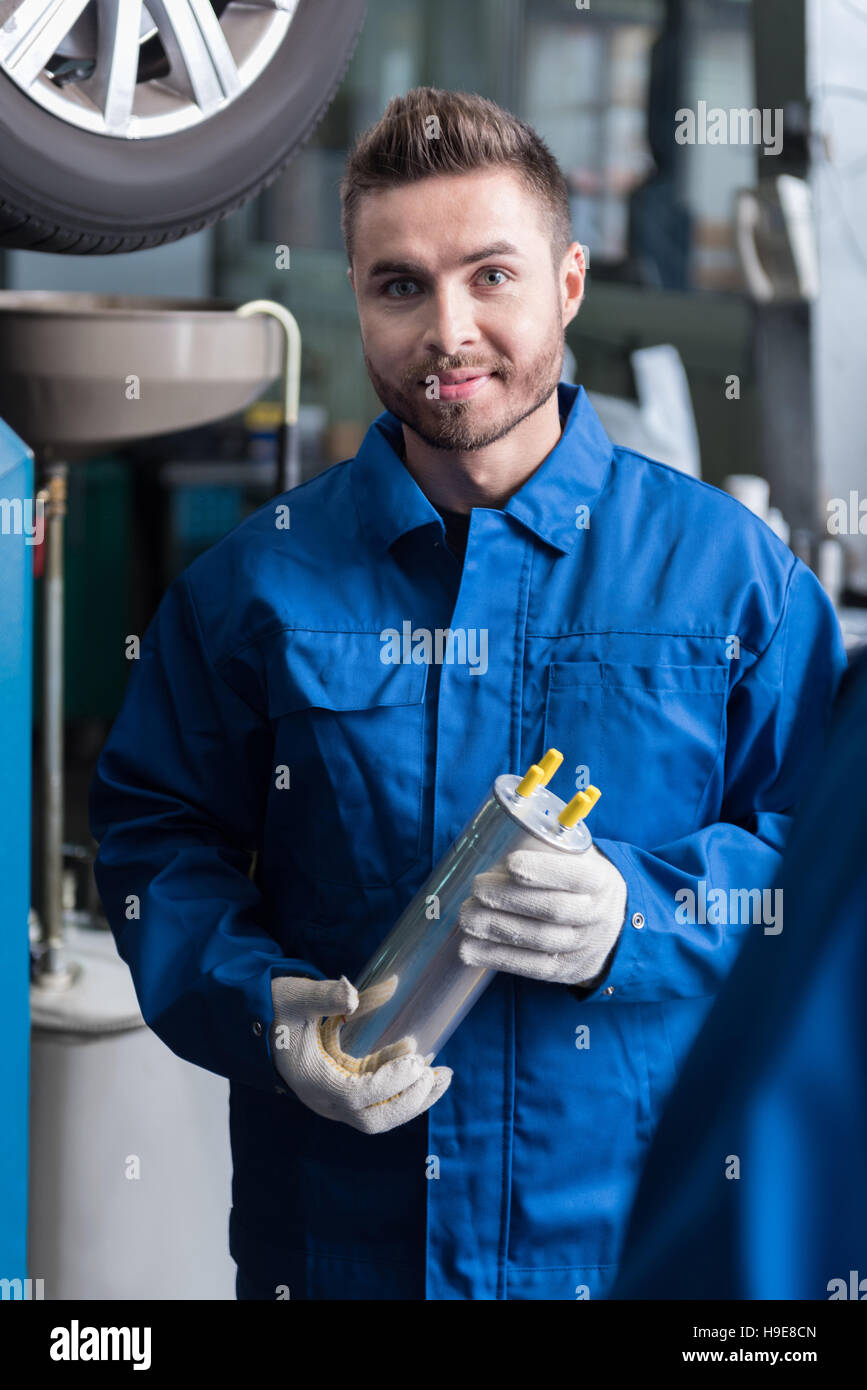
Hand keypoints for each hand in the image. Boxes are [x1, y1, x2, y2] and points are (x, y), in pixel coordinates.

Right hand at [270, 974, 451, 1133]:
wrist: (257, 1023)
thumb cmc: (277, 1008)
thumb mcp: (295, 996)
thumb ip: (323, 995)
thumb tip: (352, 993)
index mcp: (313, 1082)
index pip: (357, 1097)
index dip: (389, 1084)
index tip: (416, 1061)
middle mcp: (325, 1100)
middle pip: (375, 1119)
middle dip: (412, 1102)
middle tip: (441, 1075)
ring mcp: (334, 1100)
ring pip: (379, 1116)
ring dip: (414, 1100)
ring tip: (444, 1076)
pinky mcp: (343, 1092)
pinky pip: (377, 1103)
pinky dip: (402, 1092)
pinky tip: (423, 1070)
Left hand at [457, 844, 627, 985]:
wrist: (616, 927)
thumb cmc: (582, 883)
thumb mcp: (582, 859)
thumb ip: (551, 847)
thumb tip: (497, 833)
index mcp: (600, 881)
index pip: (576, 875)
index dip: (542, 870)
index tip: (509, 862)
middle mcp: (596, 916)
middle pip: (553, 909)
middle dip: (510, 899)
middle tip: (477, 888)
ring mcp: (582, 947)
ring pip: (539, 940)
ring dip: (497, 928)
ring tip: (467, 916)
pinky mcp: (564, 971)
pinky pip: (530, 967)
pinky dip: (496, 958)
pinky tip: (469, 949)